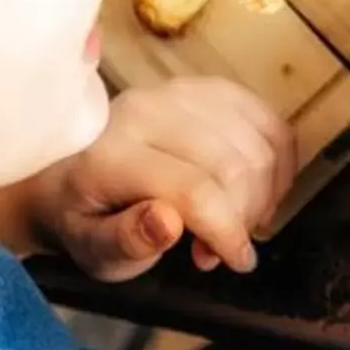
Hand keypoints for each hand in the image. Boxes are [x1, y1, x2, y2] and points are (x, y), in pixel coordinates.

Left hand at [27, 76, 295, 279]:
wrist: (69, 174)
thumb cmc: (85, 220)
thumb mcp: (93, 250)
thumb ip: (125, 241)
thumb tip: (167, 223)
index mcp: (109, 155)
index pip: (193, 190)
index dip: (228, 231)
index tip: (238, 261)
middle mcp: (145, 112)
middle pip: (233, 165)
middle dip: (247, 215)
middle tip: (230, 246)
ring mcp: (179, 92)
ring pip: (258, 145)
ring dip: (267, 192)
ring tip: (243, 220)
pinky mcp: (207, 89)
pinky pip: (268, 121)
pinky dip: (280, 161)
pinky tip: (264, 188)